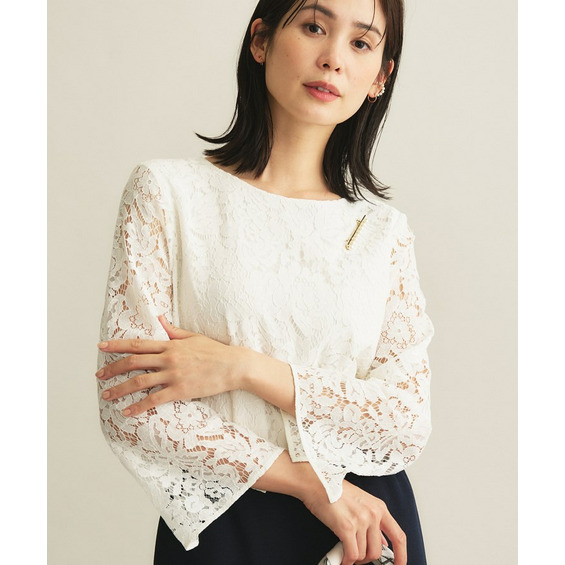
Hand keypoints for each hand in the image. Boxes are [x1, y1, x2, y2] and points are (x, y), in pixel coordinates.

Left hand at [96, 316, 245, 416]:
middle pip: (133, 362)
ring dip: (119, 389)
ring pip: (139, 382)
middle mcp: (168, 358)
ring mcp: (173, 375)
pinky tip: (127, 412)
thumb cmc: (215, 351)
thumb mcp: (193, 337)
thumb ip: (173, 330)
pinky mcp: (180, 390)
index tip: (101, 347)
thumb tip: (159, 319)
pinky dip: (138, 406)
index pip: (137, 344)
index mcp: (170, 345)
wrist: (233, 365)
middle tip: (99, 375)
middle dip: (112, 368)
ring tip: (107, 395)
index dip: (117, 345)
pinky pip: (154, 399)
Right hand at [302, 480, 406, 564]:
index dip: (401, 555)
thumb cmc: (334, 489)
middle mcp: (373, 514)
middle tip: (357, 556)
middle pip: (377, 551)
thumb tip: (382, 541)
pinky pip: (351, 555)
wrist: (316, 482)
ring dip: (354, 558)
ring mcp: (360, 521)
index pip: (398, 536)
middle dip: (366, 558)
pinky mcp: (346, 527)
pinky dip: (346, 561)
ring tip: (345, 551)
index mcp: (379, 507)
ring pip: (363, 554)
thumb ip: (373, 521)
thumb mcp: (360, 502)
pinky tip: (341, 559)